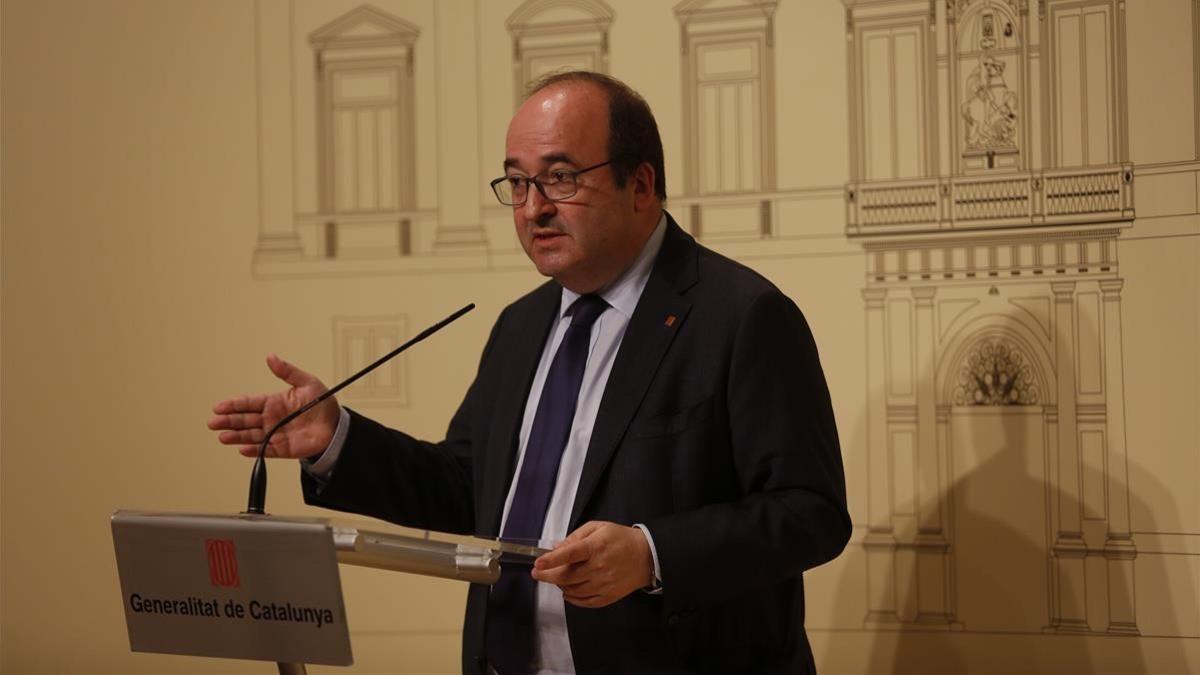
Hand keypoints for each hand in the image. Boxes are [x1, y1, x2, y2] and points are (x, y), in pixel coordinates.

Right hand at [207, 354, 338, 458]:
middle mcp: (270, 419)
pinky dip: (254, 450)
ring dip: (236, 436)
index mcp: (273, 402)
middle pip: (245, 420)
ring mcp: (275, 434)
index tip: (219, 406)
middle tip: (213, 422)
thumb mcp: (306, 382)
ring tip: (222, 436)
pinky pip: (266, 450)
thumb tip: (270, 357)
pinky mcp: (282, 449)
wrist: (336, 425)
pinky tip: (242, 449)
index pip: (249, 403)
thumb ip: (287, 371)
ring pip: (251, 436)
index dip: (233, 405)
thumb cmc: (322, 403)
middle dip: (228, 421)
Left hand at [531, 521, 653, 607]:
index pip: (569, 554)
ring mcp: (604, 583)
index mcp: (596, 547)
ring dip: (560, 585)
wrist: (647, 556)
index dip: (551, 559)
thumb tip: (557, 547)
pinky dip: (572, 598)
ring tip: (557, 579)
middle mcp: (599, 566)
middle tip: (537, 573)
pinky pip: (585, 602)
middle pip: (566, 576)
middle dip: (547, 575)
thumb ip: (576, 536)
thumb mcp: (599, 527)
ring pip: (573, 590)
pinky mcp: (608, 595)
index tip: (538, 563)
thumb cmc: (622, 539)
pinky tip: (568, 592)